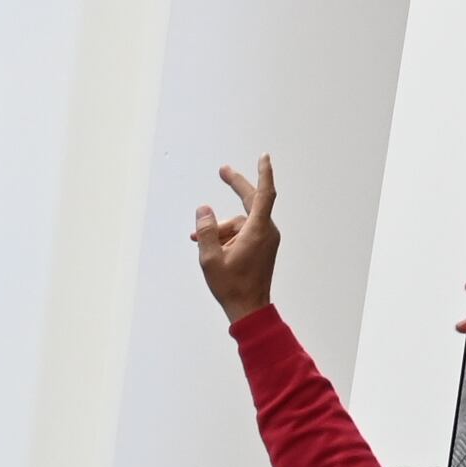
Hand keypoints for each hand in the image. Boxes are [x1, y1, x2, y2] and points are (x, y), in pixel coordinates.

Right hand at [191, 155, 278, 323]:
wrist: (249, 309)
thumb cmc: (231, 286)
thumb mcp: (210, 259)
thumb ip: (206, 231)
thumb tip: (204, 209)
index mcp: (258, 231)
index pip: (264, 195)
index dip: (264, 174)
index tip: (263, 157)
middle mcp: (266, 231)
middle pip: (251, 202)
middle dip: (236, 187)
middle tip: (222, 171)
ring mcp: (265, 239)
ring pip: (240, 222)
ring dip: (220, 229)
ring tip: (199, 241)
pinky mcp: (262, 247)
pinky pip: (243, 233)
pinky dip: (227, 236)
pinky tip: (210, 246)